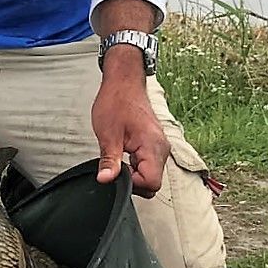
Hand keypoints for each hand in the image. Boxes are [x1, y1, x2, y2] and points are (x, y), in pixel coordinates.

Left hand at [92, 54, 168, 195]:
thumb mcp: (108, 134)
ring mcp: (160, 147)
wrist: (124, 83)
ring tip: (118, 157)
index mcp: (153, 146)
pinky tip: (124, 155)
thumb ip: (109, 160)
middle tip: (115, 166)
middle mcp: (162, 148)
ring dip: (133, 173)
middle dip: (132, 181)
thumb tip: (106, 180)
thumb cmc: (116, 102)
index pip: (151, 183)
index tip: (116, 172)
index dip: (131, 184)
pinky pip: (148, 165)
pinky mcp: (154, 145)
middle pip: (152, 183)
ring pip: (150, 175)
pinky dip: (136, 166)